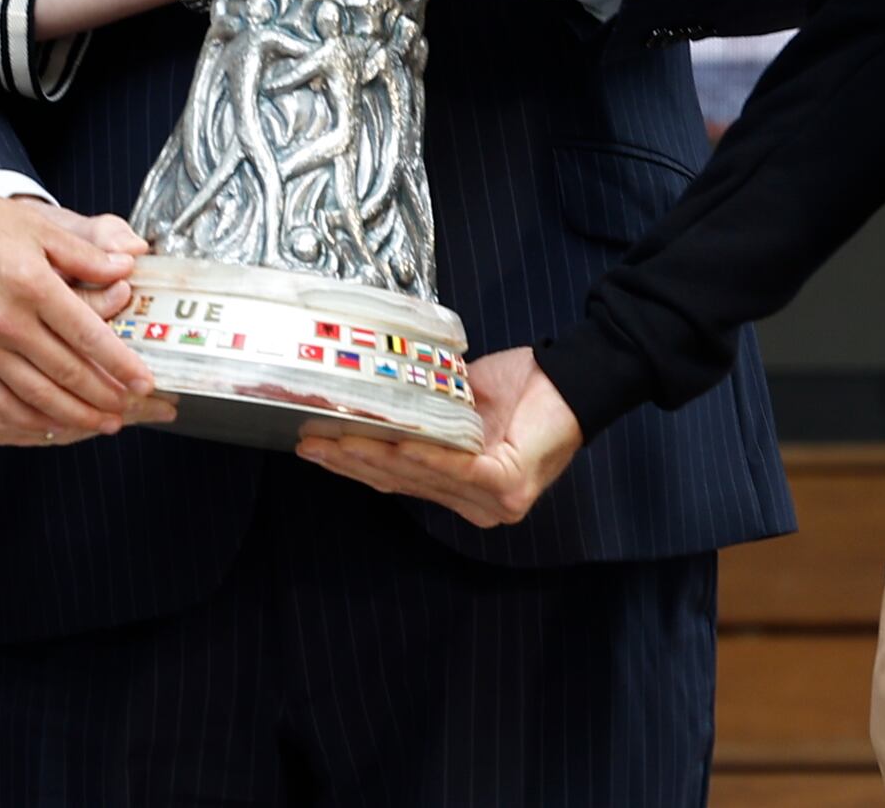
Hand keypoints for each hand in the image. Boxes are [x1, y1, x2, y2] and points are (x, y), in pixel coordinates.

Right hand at [0, 182, 171, 444]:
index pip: (88, 334)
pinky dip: (28, 420)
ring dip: (73, 415)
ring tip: (101, 424)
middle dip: (105, 397)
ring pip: (36, 396)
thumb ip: (83, 253)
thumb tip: (126, 267)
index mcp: (32, 285)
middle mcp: (7, 323)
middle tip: (132, 409)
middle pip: (67, 372)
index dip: (120, 363)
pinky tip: (48, 425)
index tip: (144, 380)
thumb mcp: (33, 225)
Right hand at [296, 347, 581, 524]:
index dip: (355, 467)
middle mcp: (477, 507)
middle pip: (401, 484)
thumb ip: (428, 420)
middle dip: (350, 463)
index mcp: (466, 492)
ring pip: (418, 477)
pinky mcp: (505, 484)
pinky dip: (418, 454)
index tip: (316, 447)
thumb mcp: (464, 406)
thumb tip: (378, 408)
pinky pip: (451, 468)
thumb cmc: (526, 389)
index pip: (400, 482)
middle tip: (308, 445)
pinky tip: (390, 444)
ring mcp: (493, 502)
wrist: (576, 378)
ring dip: (371, 457)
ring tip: (333, 439)